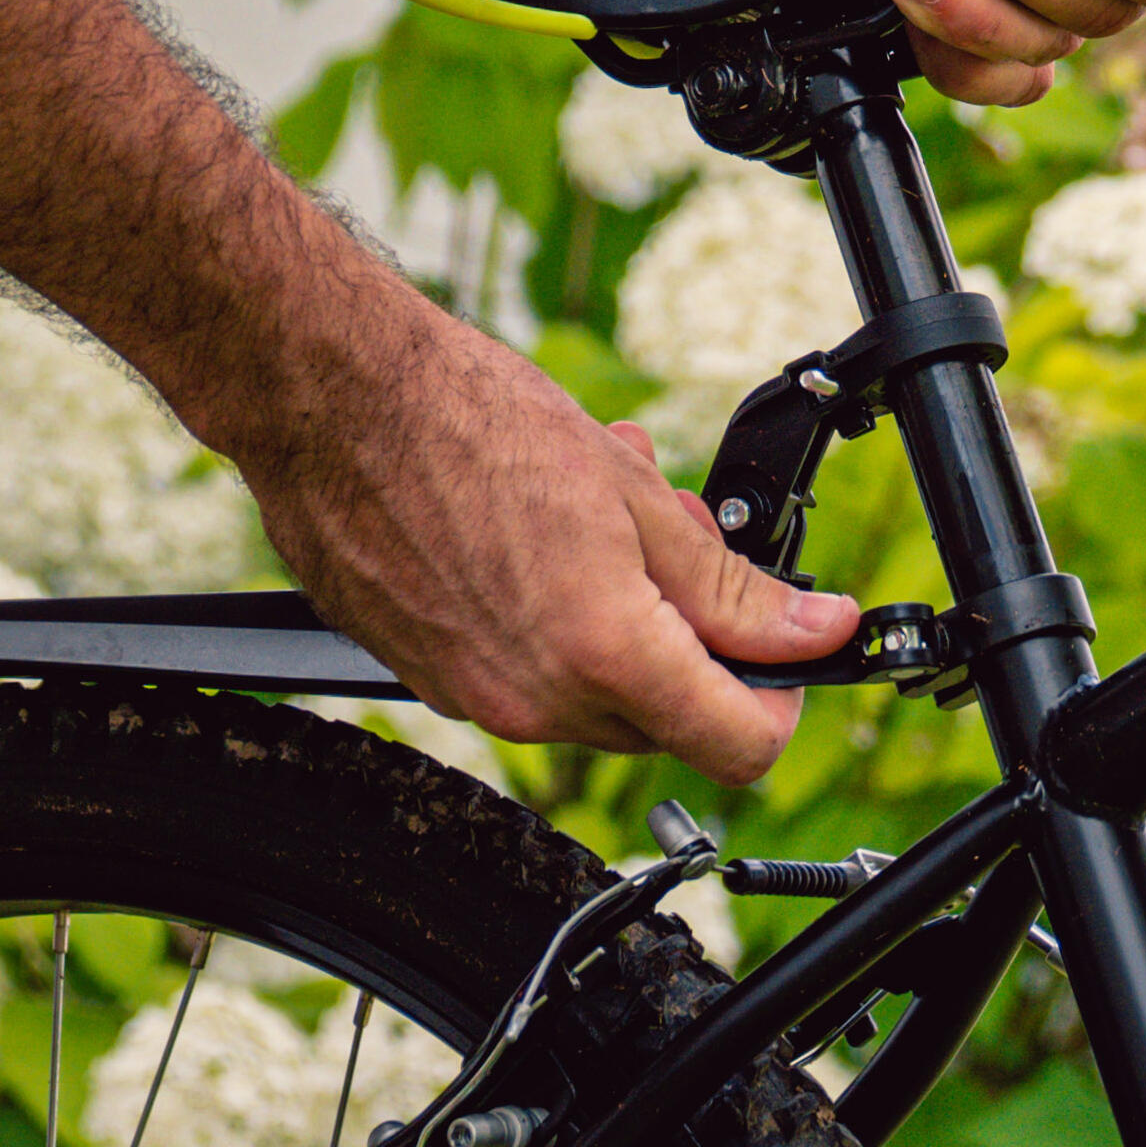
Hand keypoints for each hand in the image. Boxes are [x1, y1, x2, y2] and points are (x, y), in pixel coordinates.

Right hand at [240, 295, 857, 774]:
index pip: (737, 745)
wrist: (331, 401)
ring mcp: (473, 700)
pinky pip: (523, 682)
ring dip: (619, 629)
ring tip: (596, 523)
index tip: (786, 650)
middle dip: (692, 645)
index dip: (782, 700)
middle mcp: (536, 702)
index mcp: (603, 654)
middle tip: (674, 543)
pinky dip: (549, 629)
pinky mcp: (427, 681)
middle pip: (665, 723)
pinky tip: (533, 543)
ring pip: (593, 702)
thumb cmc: (467, 422)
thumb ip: (732, 587)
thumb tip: (814, 631)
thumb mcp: (633, 492)